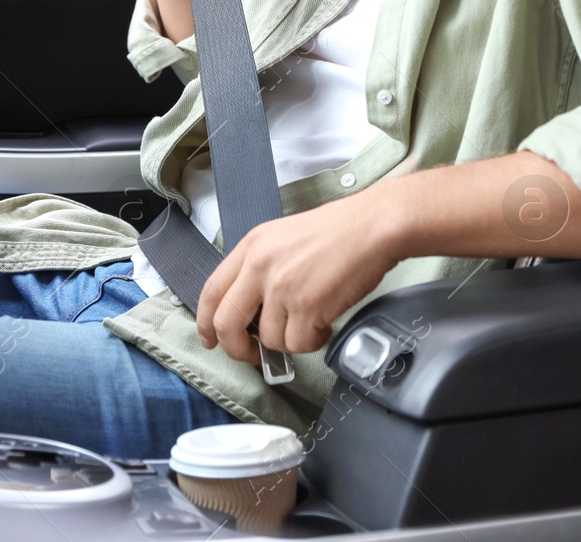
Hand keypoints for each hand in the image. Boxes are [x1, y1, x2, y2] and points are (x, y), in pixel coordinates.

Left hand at [195, 193, 400, 363]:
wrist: (374, 226)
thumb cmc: (340, 230)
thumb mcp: (284, 238)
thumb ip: (261, 268)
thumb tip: (252, 310)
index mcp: (251, 246)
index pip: (211, 291)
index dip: (206, 322)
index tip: (211, 338)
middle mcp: (260, 266)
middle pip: (227, 323)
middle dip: (237, 349)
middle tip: (252, 355)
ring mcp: (282, 288)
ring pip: (268, 339)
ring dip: (290, 340)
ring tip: (311, 321)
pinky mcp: (307, 307)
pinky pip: (298, 344)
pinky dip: (312, 342)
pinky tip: (325, 323)